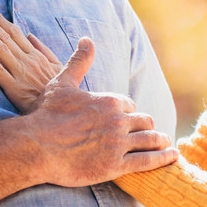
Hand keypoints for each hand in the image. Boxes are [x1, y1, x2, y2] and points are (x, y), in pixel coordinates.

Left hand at [0, 1, 61, 111]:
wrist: (61, 114)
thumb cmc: (59, 94)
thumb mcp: (59, 69)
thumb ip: (45, 51)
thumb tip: (31, 35)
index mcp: (35, 55)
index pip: (13, 31)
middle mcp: (26, 60)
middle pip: (3, 34)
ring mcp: (19, 73)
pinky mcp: (13, 89)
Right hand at [21, 36, 177, 186]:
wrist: (35, 146)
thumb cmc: (46, 115)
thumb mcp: (62, 83)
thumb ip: (79, 62)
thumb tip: (86, 39)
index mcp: (109, 101)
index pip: (130, 106)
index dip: (129, 112)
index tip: (129, 119)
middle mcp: (118, 120)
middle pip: (145, 121)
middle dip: (148, 126)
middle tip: (152, 133)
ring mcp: (118, 144)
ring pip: (150, 140)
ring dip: (160, 141)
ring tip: (166, 144)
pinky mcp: (116, 166)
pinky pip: (147, 161)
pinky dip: (162, 158)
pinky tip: (171, 156)